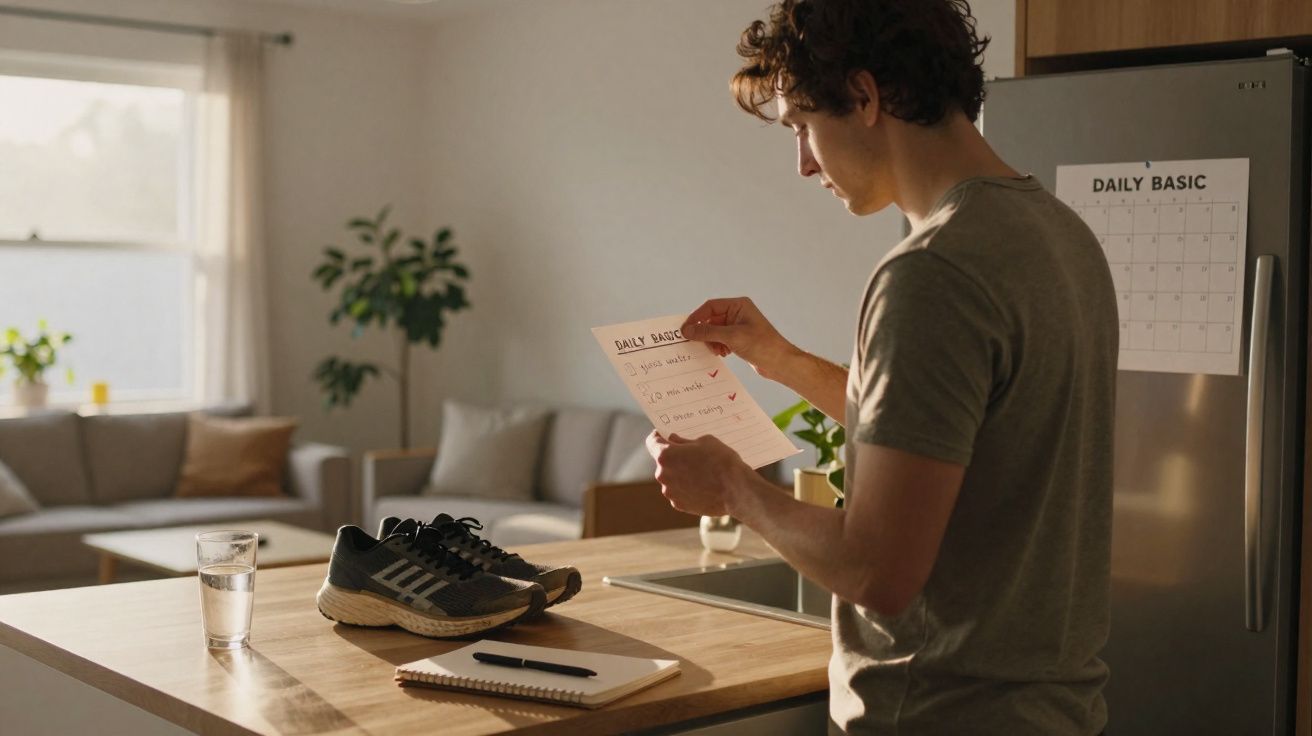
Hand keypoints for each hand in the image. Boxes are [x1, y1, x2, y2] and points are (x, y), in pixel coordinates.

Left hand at [646, 431, 752, 516]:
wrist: (736, 490)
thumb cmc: (721, 461)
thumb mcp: (705, 441)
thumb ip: (684, 442)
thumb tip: (674, 441)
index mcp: (666, 456)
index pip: (652, 442)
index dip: (658, 436)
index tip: (664, 435)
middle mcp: (663, 475)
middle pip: (663, 462)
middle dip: (674, 457)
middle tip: (690, 454)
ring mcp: (670, 492)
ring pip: (671, 478)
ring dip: (680, 474)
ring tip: (701, 472)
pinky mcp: (679, 505)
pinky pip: (679, 492)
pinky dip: (687, 488)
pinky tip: (703, 485)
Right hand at [680, 297, 796, 379]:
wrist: (780, 363)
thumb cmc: (762, 345)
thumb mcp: (732, 337)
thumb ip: (708, 332)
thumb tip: (687, 330)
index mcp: (738, 305)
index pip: (710, 307)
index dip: (696, 317)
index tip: (685, 330)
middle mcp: (738, 313)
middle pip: (711, 319)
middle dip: (705, 333)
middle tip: (697, 344)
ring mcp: (739, 327)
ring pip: (714, 331)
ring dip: (711, 341)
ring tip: (717, 351)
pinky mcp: (739, 339)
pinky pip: (721, 340)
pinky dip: (718, 346)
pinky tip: (723, 354)